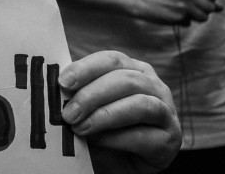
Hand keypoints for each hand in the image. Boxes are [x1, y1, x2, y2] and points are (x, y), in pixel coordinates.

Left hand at [60, 51, 179, 173]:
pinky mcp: (170, 140)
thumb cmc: (101, 130)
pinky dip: (117, 138)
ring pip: (140, 104)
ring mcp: (167, 113)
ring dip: (105, 115)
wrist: (118, 164)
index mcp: (133, 71)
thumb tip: (54, 88)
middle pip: (125, 80)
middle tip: (68, 114)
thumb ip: (76, 95)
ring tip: (80, 128)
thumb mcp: (86, 108)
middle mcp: (154, 87)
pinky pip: (145, 135)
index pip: (112, 60)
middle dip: (92, 95)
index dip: (87, 68)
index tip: (63, 82)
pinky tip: (97, 141)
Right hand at [131, 0, 221, 24]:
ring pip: (203, 17)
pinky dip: (182, 21)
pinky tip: (173, 15)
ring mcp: (185, 7)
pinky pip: (189, 23)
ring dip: (194, 17)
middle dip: (203, 10)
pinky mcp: (180, 18)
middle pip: (211, 7)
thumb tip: (220, 7)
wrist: (143, 1)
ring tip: (181, 11)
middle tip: (190, 8)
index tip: (204, 0)